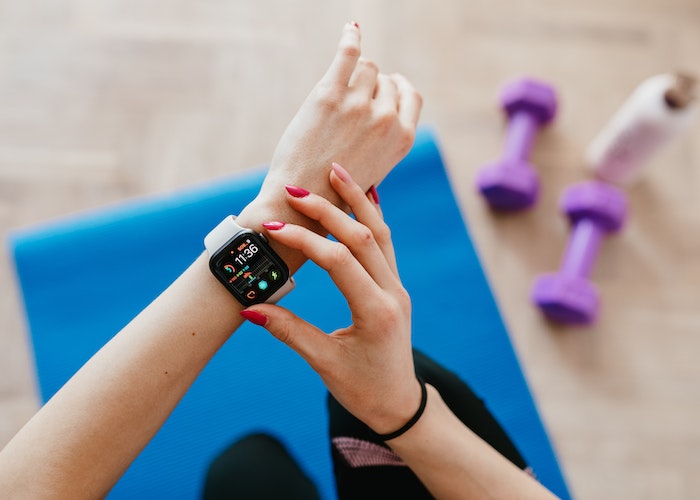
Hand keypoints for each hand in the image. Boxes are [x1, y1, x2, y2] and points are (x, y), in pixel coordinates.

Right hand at [240, 163, 421, 434]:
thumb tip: (249, 308)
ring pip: (380, 233)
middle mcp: (392, 293)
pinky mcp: (394, 287)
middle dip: (328, 209)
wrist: (399, 403)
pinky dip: (372, 217)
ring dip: (357, 200)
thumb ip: (289, 331)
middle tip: (297, 189)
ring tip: (337, 171)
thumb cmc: (363, 389)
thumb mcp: (324, 363)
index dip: (304, 241)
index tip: (272, 229)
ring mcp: (397, 287)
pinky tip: (364, 195)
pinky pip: (386, 243)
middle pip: (362, 237)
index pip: (337, 261)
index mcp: (375, 312)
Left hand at [249, 22, 422, 217]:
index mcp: (403, 139)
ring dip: (354, 74)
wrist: (302, 199)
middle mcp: (386, 119)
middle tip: (350, 102)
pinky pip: (348, 54)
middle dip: (370, 86)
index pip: (410, 95)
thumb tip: (387, 121)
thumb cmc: (334, 190)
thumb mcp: (374, 171)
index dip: (396, 89)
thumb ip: (384, 143)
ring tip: (338, 91)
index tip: (386, 85)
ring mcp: (359, 105)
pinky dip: (350, 38)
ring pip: (366, 67)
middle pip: (385, 80)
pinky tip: (351, 30)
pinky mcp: (330, 95)